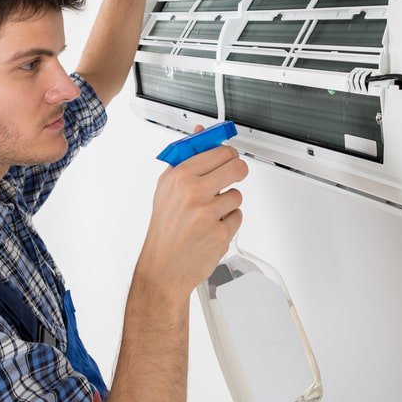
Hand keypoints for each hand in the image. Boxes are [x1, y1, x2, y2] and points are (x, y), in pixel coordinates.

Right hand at [136, 126, 247, 296]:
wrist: (163, 268)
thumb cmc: (165, 227)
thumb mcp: (166, 188)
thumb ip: (185, 158)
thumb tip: (200, 133)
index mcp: (179, 177)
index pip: (218, 151)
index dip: (228, 154)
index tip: (228, 157)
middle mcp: (192, 193)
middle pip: (236, 167)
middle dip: (238, 171)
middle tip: (231, 177)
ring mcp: (207, 214)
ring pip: (237, 195)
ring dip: (228, 203)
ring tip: (210, 213)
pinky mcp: (221, 233)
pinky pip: (237, 216)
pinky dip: (229, 222)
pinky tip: (211, 228)